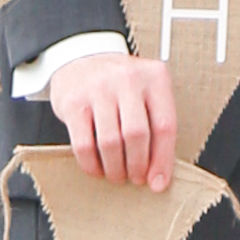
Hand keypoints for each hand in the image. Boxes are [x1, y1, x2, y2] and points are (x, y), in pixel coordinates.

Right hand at [52, 51, 181, 188]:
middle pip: (137, 135)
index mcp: (155, 77)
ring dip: (115, 169)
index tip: (158, 182)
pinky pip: (84, 144)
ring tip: (117, 174)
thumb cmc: (119, 83)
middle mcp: (128, 78)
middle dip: (137, 166)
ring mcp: (99, 88)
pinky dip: (92, 164)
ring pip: (111, 142)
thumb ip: (155, 124)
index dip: (163, 160)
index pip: (165, 125)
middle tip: (135, 178)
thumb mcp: (146, 92)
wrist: (81, 56)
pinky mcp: (74, 102)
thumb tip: (159, 174)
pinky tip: (97, 168)